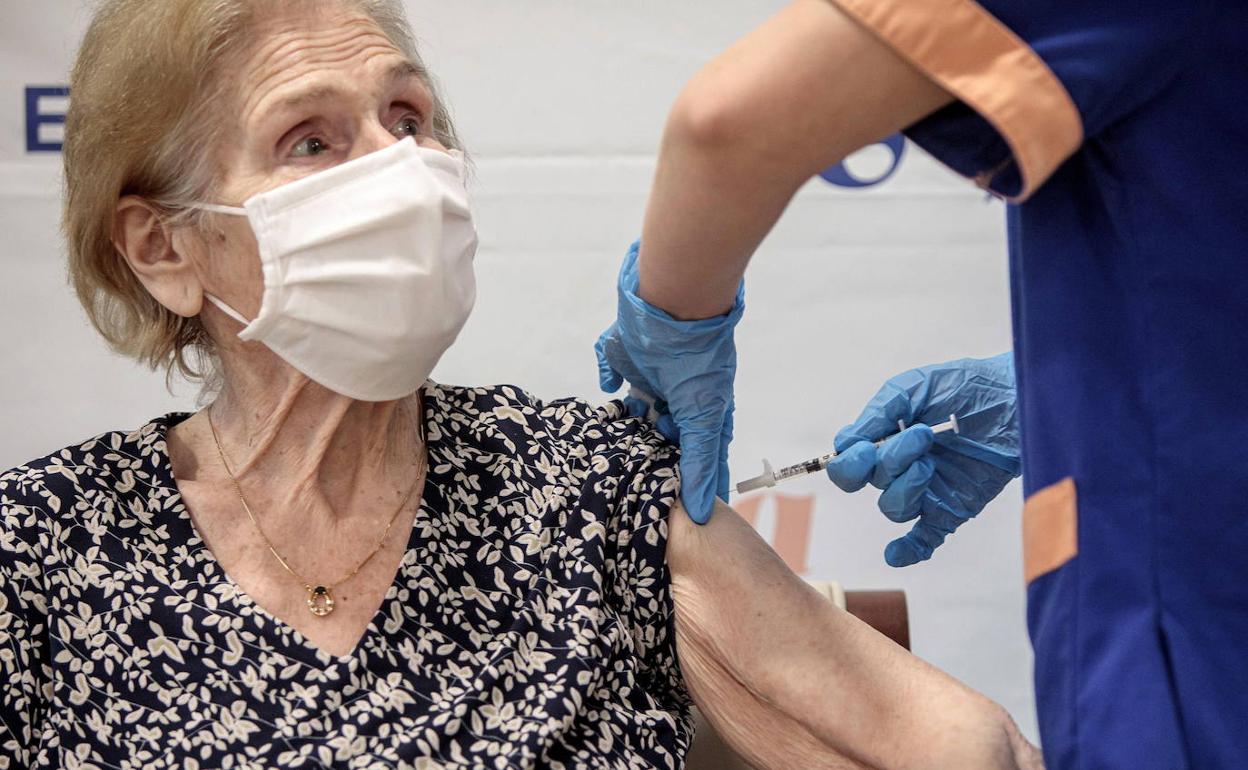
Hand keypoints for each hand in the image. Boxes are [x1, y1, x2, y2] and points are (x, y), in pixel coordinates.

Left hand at [595, 241, 743, 523]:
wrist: (674, 298)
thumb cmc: (699, 356)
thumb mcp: (703, 416)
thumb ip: (698, 461)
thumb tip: (701, 510)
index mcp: (701, 406)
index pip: (699, 452)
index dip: (694, 477)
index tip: (688, 512)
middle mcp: (676, 390)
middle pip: (661, 431)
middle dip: (650, 450)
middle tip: (637, 477)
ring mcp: (649, 369)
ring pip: (633, 405)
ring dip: (625, 420)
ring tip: (612, 443)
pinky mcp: (623, 349)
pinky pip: (609, 365)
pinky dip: (606, 374)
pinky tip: (605, 385)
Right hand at [825, 353, 1020, 565]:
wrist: (1017, 398)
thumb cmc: (968, 386)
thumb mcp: (916, 386)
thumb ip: (880, 410)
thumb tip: (848, 441)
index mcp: (884, 439)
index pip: (847, 463)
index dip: (849, 461)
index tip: (866, 445)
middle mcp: (899, 468)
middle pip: (868, 484)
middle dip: (886, 464)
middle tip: (918, 442)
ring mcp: (925, 490)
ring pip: (892, 507)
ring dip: (907, 485)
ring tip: (933, 461)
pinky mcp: (951, 508)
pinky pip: (923, 538)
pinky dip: (907, 549)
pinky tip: (896, 553)